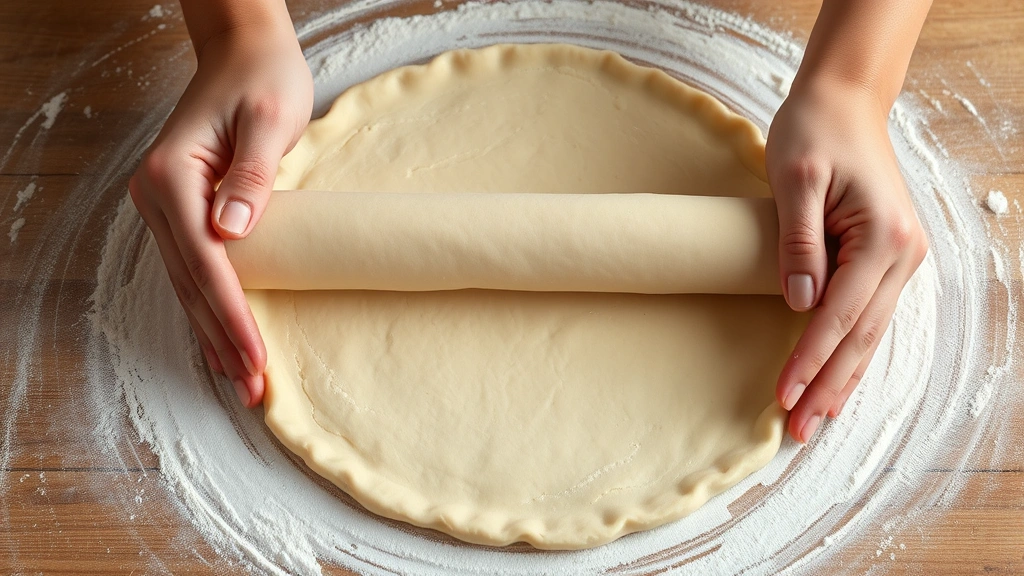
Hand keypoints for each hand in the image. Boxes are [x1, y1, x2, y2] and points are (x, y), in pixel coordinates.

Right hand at [129, 19, 312, 406]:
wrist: (243, 50)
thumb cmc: (263, 79)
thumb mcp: (269, 120)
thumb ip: (254, 175)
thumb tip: (233, 230)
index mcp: (172, 177)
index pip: (206, 263)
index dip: (231, 314)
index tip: (256, 357)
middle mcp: (157, 197)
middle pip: (191, 284)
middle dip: (223, 340)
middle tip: (253, 391)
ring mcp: (164, 206)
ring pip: (187, 285)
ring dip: (213, 334)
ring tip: (241, 381)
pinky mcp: (181, 210)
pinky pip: (193, 271)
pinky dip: (210, 308)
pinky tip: (223, 339)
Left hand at [766, 77, 927, 442]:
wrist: (844, 101)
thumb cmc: (815, 130)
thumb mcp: (795, 178)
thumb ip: (799, 243)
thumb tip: (799, 304)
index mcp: (883, 237)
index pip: (840, 315)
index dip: (810, 358)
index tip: (783, 395)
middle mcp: (902, 254)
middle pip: (860, 337)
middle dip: (828, 386)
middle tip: (799, 430)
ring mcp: (900, 258)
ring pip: (869, 335)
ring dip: (841, 379)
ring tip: (816, 420)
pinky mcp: (885, 258)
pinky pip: (867, 316)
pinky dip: (850, 352)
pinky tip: (837, 381)